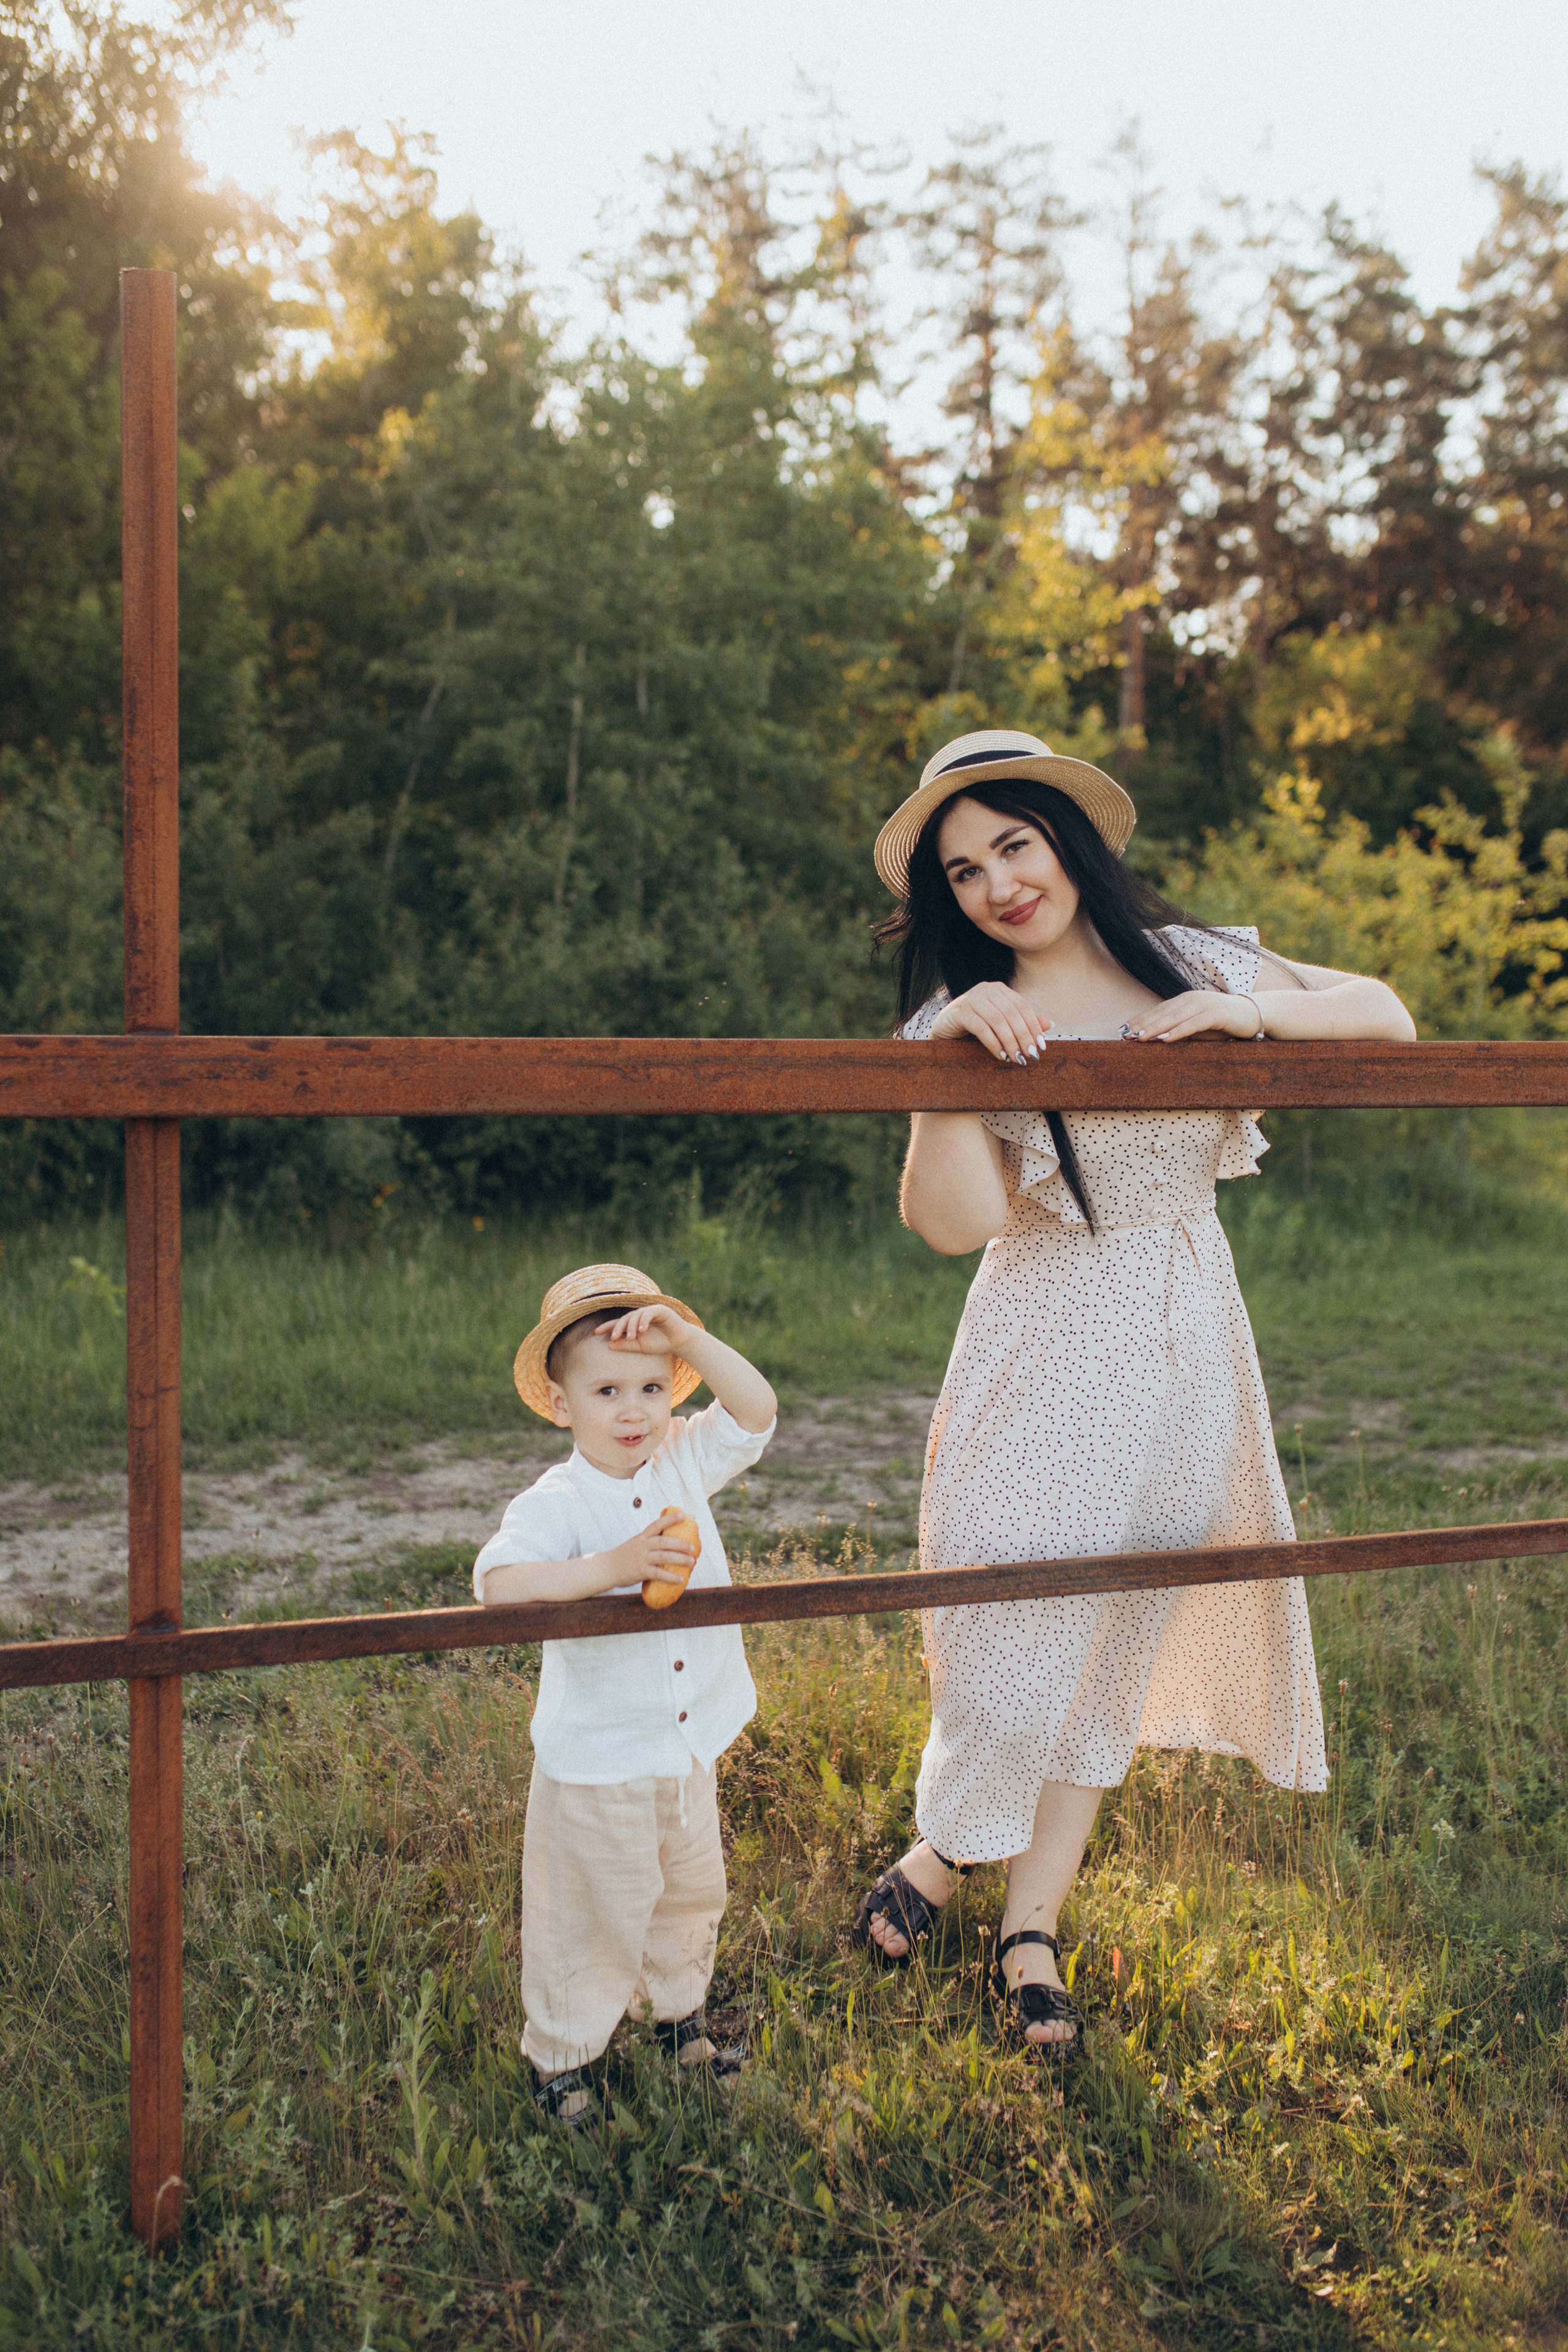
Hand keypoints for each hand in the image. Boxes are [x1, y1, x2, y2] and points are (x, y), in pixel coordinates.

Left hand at [596, 1302, 701, 1354]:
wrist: (679, 1341)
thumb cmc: (660, 1343)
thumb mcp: (640, 1347)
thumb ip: (626, 1345)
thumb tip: (609, 1345)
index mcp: (633, 1324)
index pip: (618, 1323)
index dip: (607, 1326)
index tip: (597, 1332)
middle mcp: (639, 1316)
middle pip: (625, 1318)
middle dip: (618, 1327)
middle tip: (613, 1337)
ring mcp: (649, 1311)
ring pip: (635, 1315)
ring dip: (631, 1326)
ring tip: (631, 1338)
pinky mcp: (659, 1310)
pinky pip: (648, 1313)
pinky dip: (644, 1321)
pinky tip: (642, 1331)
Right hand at [604, 1507, 697, 1594]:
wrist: (606, 1568)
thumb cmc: (625, 1556)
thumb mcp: (636, 1544)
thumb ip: (650, 1543)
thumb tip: (671, 1545)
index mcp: (642, 1537)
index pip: (657, 1524)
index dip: (670, 1519)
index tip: (682, 1515)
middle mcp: (642, 1545)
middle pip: (664, 1541)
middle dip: (681, 1544)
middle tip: (693, 1547)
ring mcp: (641, 1558)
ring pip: (664, 1557)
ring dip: (680, 1559)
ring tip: (692, 1562)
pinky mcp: (640, 1571)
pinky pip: (658, 1574)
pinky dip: (671, 1577)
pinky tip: (680, 1579)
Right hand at [928, 983, 1052, 1064]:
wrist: (944, 1029)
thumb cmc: (975, 1027)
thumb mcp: (1001, 1025)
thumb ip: (1023, 1023)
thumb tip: (1050, 1024)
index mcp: (999, 989)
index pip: (1022, 1006)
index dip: (1034, 1026)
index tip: (1041, 1047)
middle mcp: (987, 989)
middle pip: (1012, 1013)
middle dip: (1024, 1036)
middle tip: (1031, 1056)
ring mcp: (972, 998)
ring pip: (998, 1021)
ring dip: (1010, 1042)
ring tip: (1017, 1059)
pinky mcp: (960, 1010)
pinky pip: (982, 1028)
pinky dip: (994, 1044)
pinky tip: (1001, 1056)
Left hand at [1128, 990, 1262, 1043]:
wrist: (1253, 1015)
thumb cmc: (1222, 1024)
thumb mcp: (1197, 1026)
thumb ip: (1179, 1028)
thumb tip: (1158, 1039)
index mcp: (1184, 1001)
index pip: (1158, 1010)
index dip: (1140, 1019)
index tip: (1122, 1030)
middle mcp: (1191, 999)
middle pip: (1162, 1013)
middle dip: (1142, 1024)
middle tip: (1125, 1035)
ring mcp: (1204, 1004)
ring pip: (1175, 1017)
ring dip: (1156, 1028)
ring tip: (1139, 1037)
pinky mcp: (1216, 1014)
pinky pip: (1194, 1024)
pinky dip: (1179, 1031)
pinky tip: (1166, 1039)